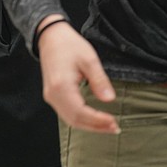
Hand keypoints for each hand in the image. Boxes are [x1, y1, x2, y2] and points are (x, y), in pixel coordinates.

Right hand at [37, 17, 118, 133]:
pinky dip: (82, 119)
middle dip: (95, 127)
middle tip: (115, 129)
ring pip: (70, 119)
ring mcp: (52, 97)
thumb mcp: (89, 59)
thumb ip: (99, 80)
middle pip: (74, 120)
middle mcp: (53, 95)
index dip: (98, 120)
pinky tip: (95, 119)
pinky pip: (67, 114)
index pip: (80, 112)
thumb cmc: (70, 45)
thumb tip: (110, 99)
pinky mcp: (54, 96)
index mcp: (61, 87)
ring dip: (89, 125)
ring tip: (108, 126)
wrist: (51, 38)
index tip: (114, 122)